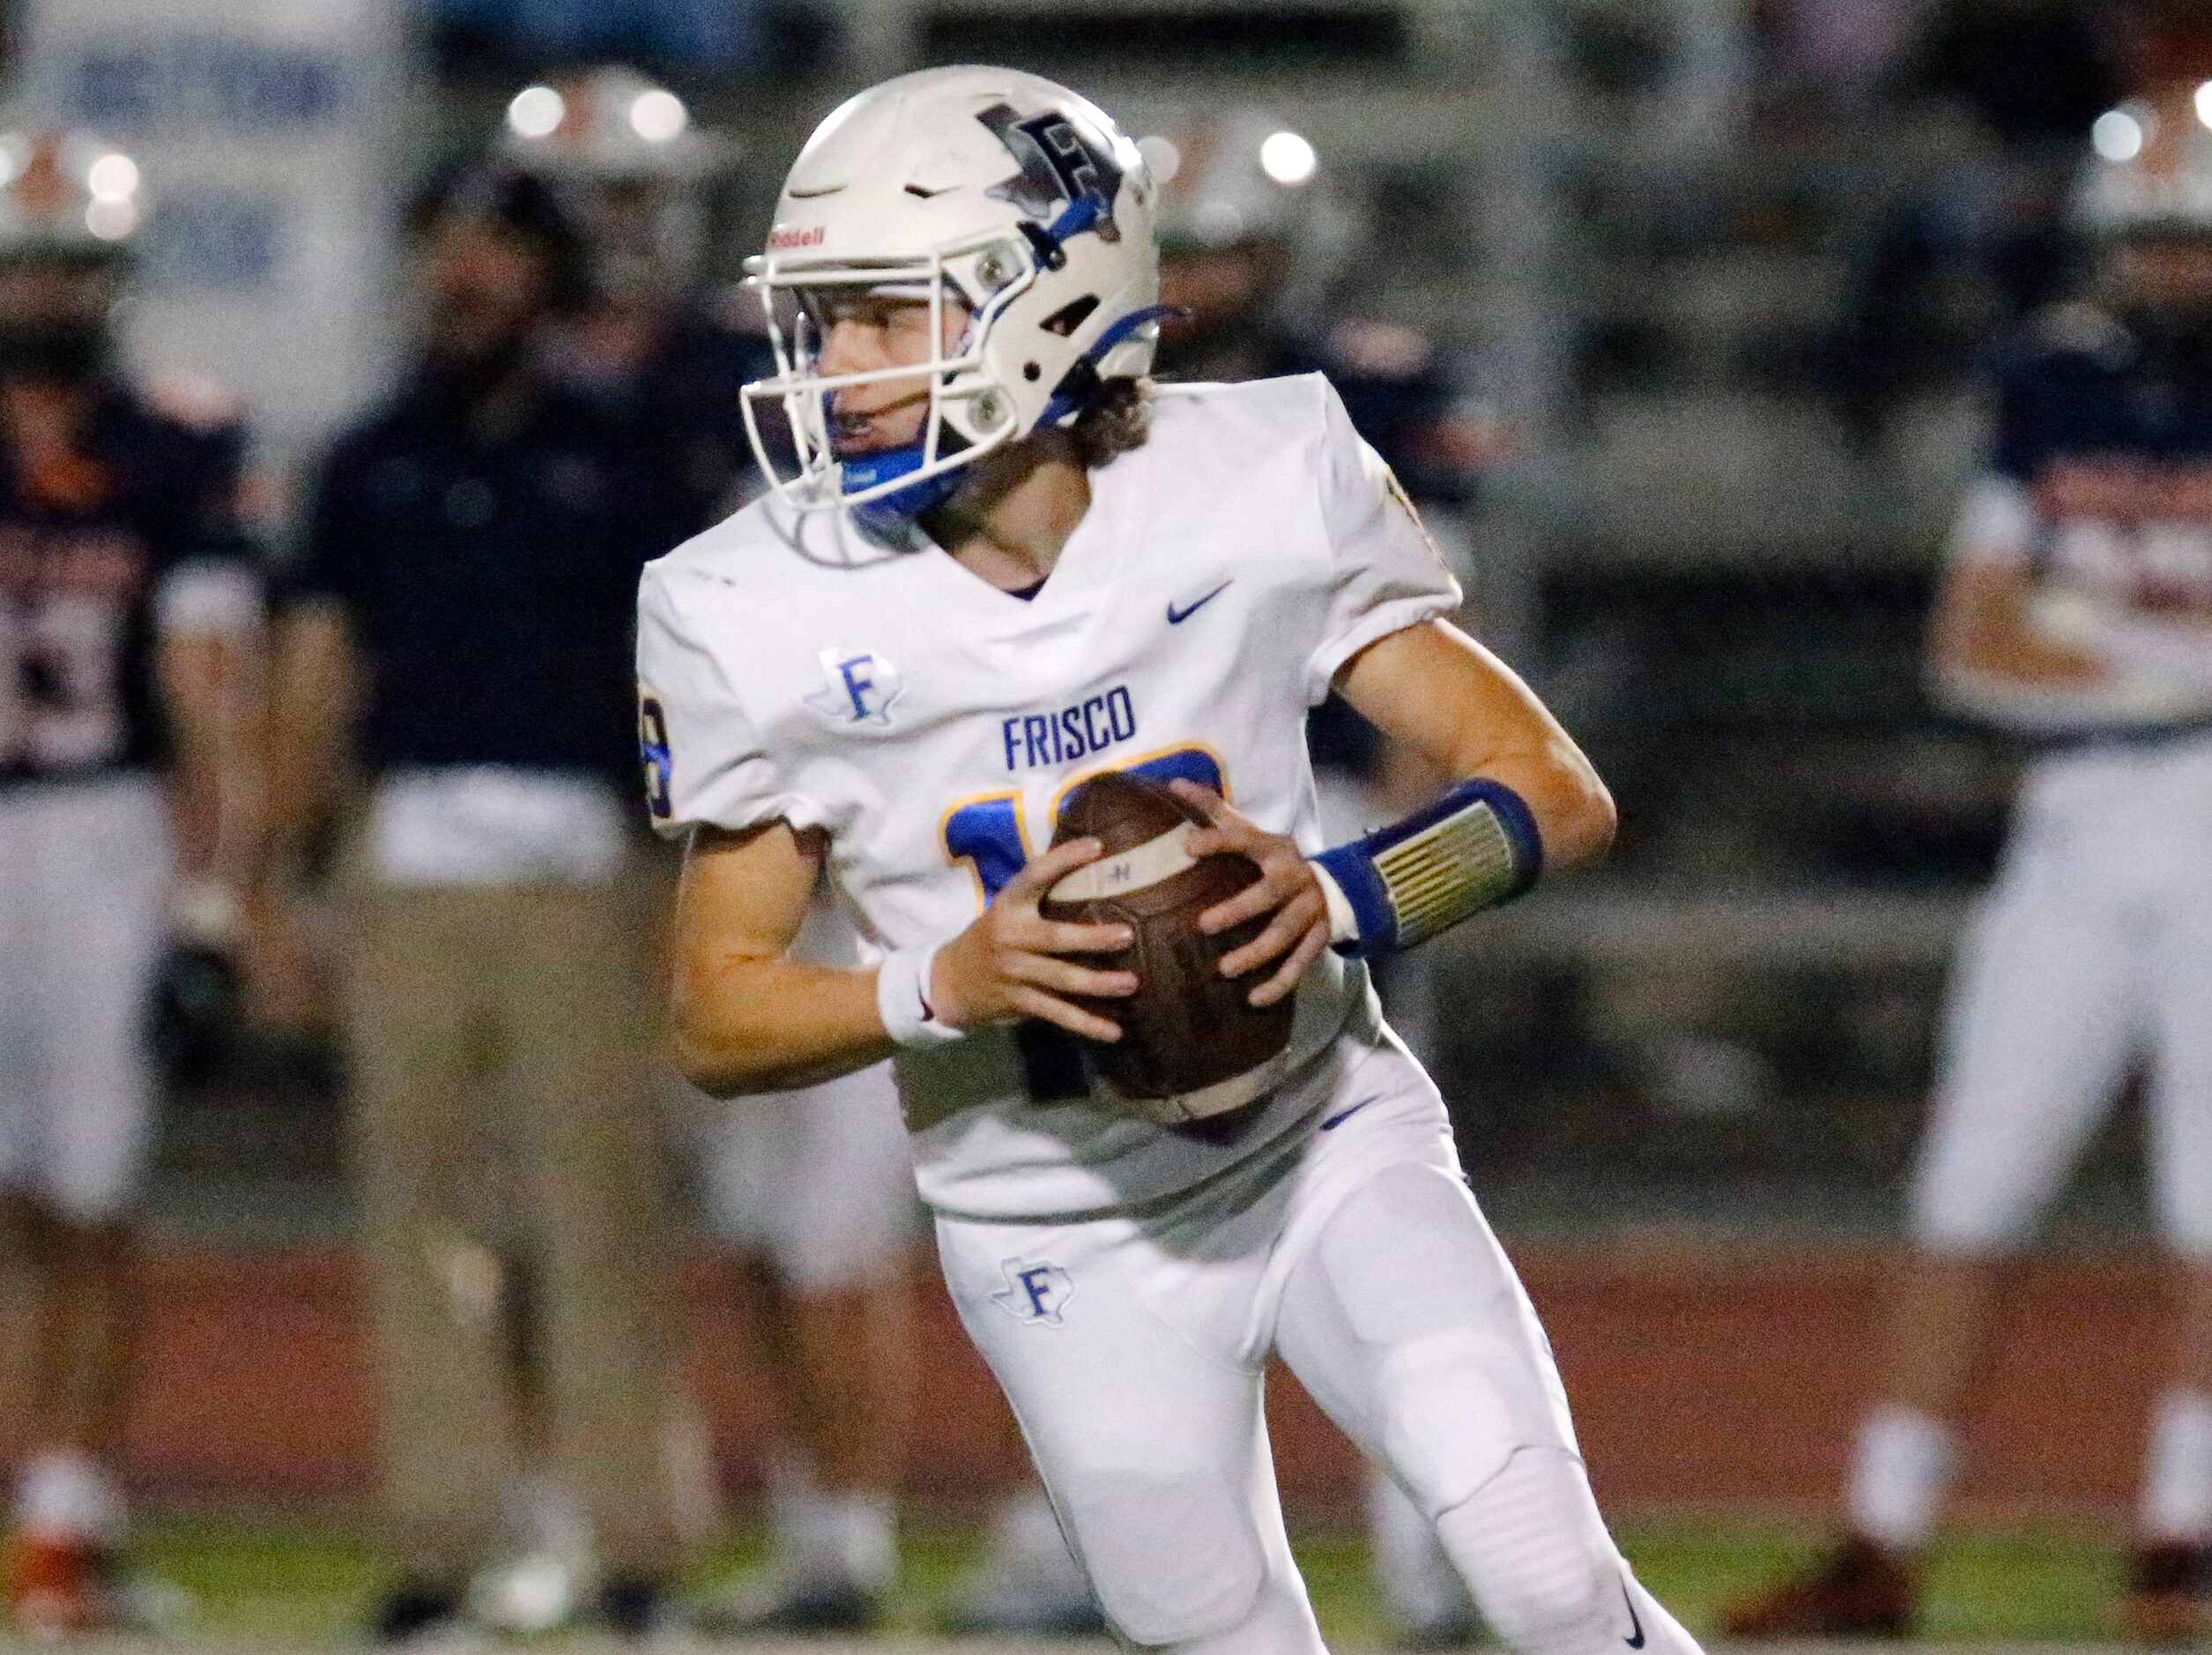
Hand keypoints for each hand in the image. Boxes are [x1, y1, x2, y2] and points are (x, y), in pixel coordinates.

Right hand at [929, 837, 1137, 1040]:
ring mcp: (1014, 973)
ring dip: (1098, 983)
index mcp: (1008, 905)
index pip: (1035, 876)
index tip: (1097, 846)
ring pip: (1062, 979)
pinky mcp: (1020, 1002)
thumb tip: (1097, 868)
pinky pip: (1058, 1014)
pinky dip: (1086, 1024)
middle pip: (1055, 938)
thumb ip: (1040, 897)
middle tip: (1128, 934)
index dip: (1064, 859)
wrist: (948, 982)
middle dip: (1092, 938)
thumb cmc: (992, 937)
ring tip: (1131, 984)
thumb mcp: (1006, 910)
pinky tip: (1114, 1032)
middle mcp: (1010, 937)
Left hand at [1172, 781, 1329, 1007]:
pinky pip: (1300, 964)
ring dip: (1256, 954)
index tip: (1188, 847)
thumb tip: (1173, 781)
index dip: (1218, 841)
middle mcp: (1295, 877)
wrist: (1338, 884)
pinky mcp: (1319, 938)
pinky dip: (1279, 983)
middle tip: (1204, 925)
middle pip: (1269, 894)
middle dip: (1239, 909)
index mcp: (1273, 848)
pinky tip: (1255, 999)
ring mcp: (1310, 909)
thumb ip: (1214, 810)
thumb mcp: (1251, 831)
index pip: (1244, 840)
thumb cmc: (1274, 858)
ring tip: (1225, 969)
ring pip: (1285, 934)